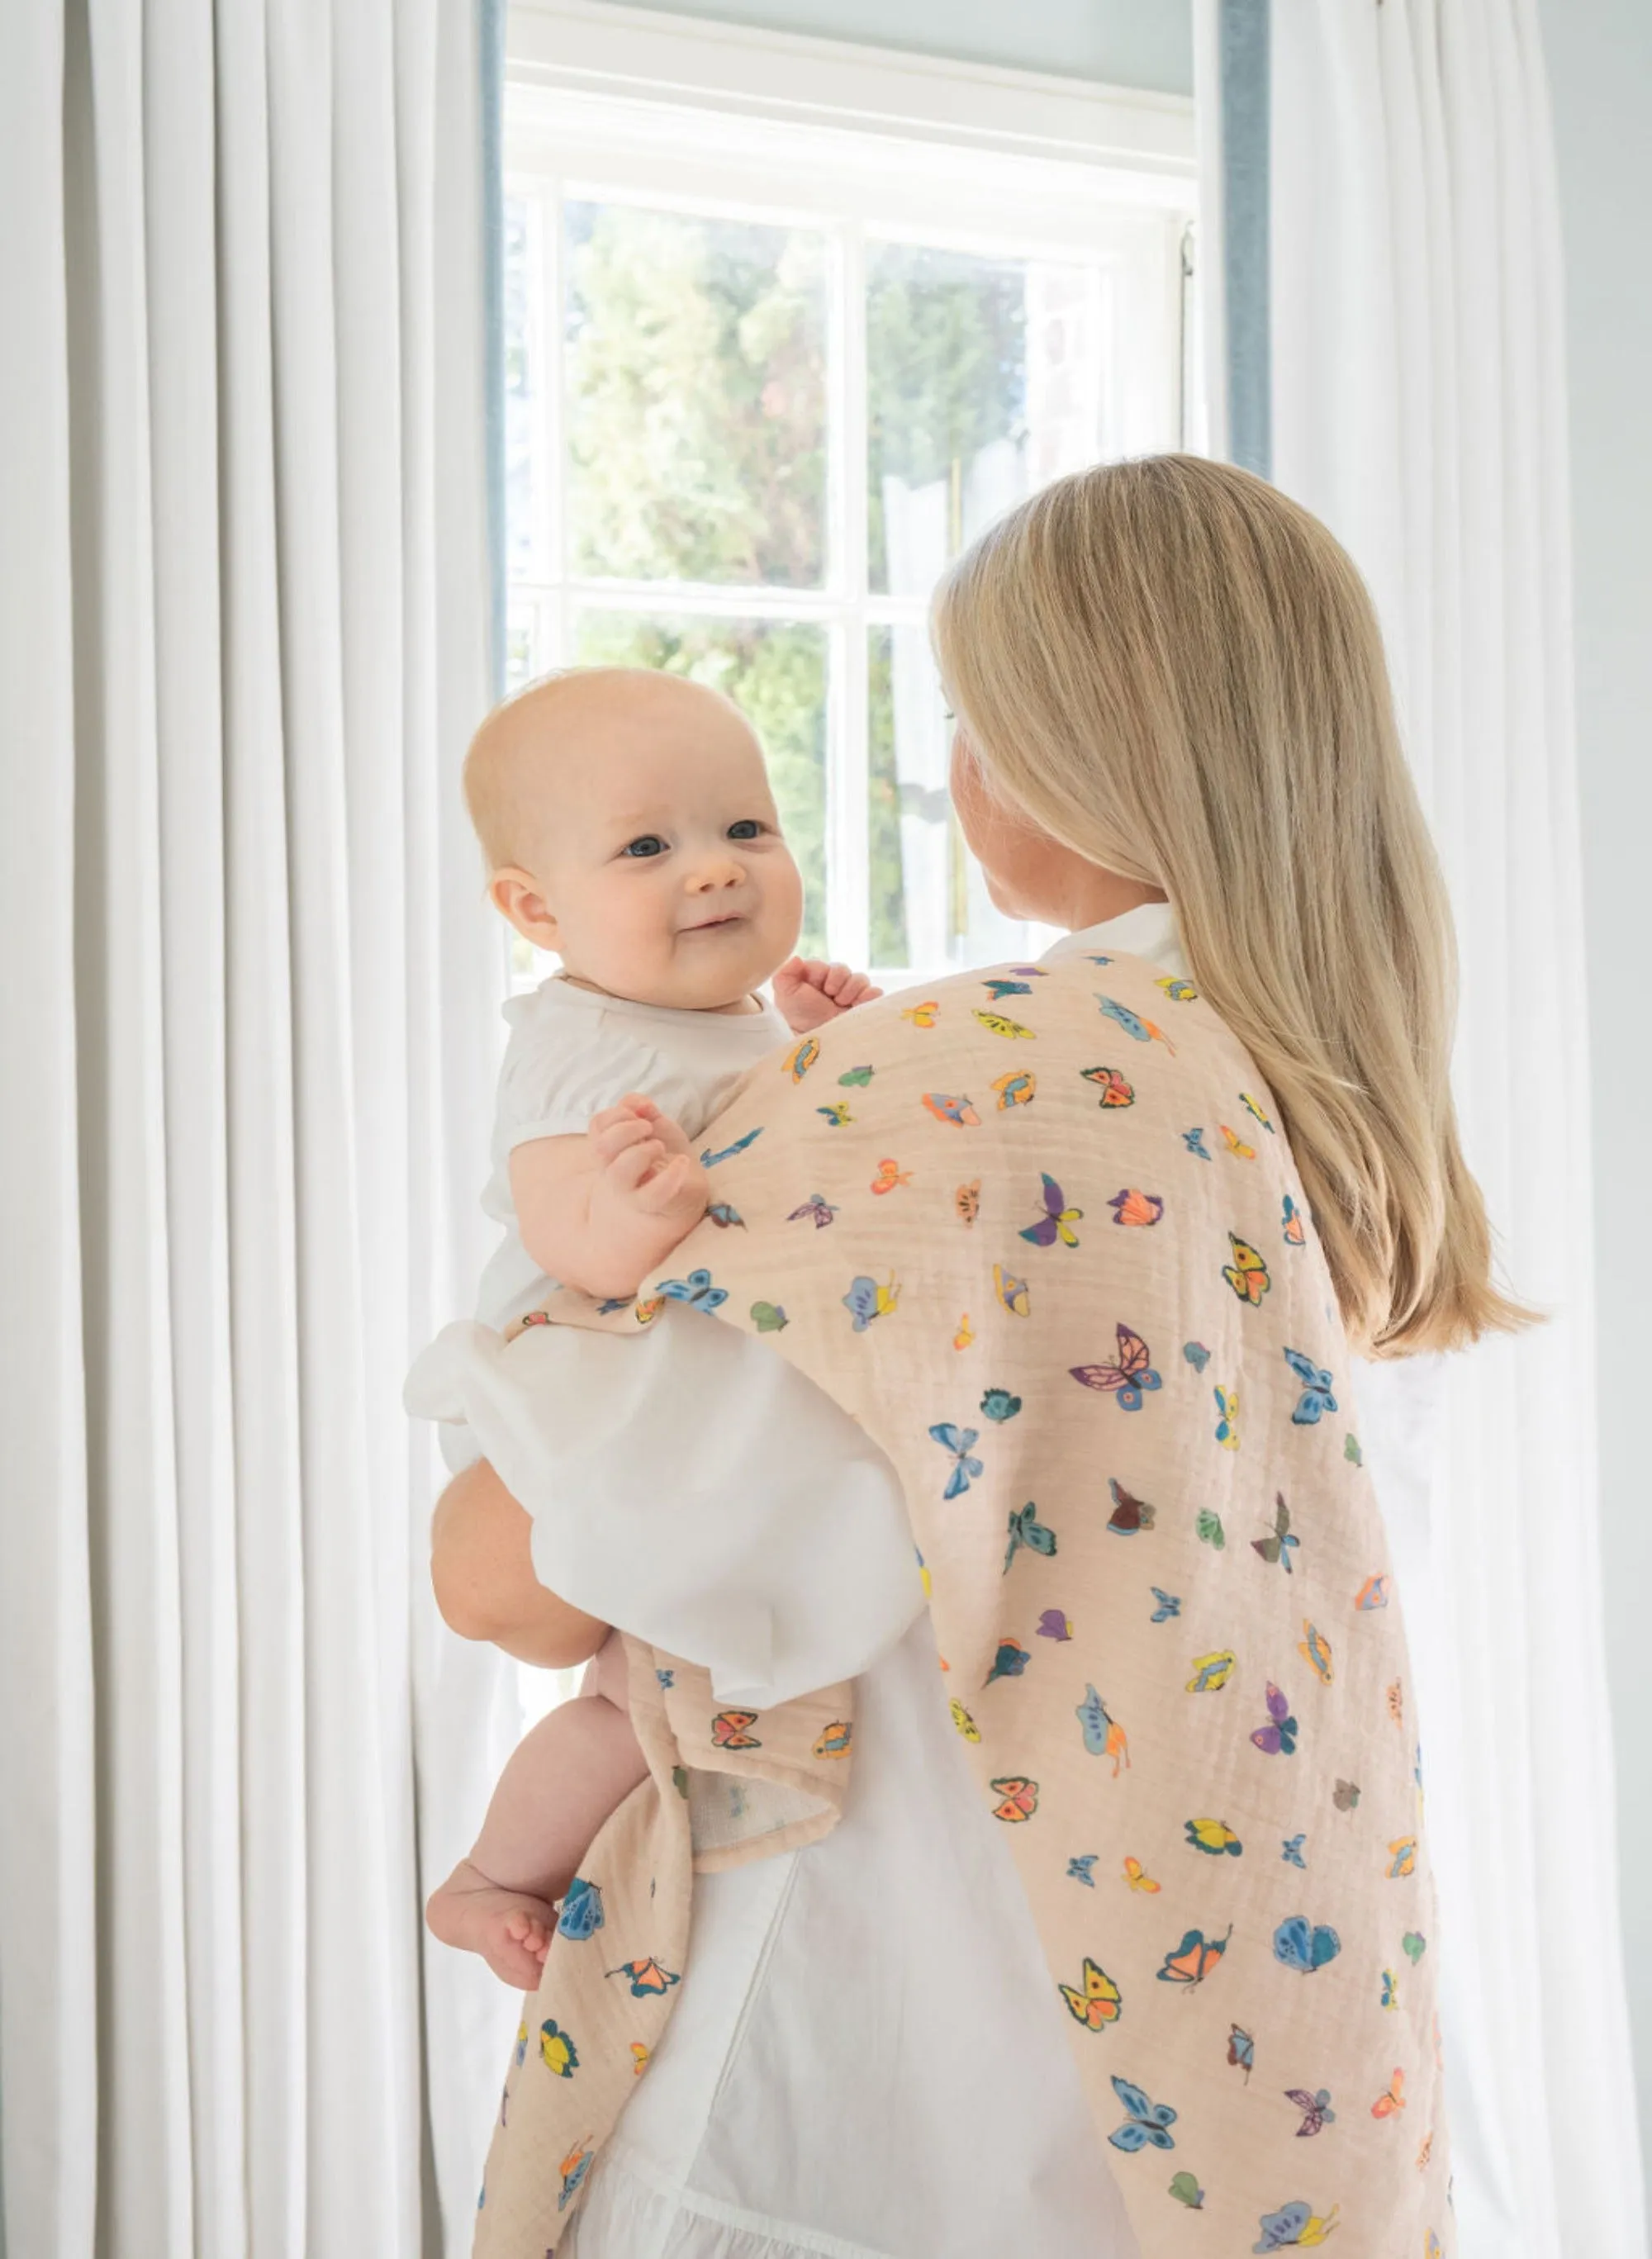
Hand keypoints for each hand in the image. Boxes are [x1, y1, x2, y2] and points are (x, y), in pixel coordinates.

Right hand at [587, 1096, 707, 1230]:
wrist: (688, 1186)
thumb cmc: (666, 1153)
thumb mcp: (656, 1123)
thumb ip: (642, 1109)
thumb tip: (635, 1102)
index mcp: (611, 1147)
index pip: (597, 1126)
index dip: (616, 1113)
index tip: (639, 1114)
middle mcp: (613, 1169)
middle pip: (601, 1149)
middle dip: (626, 1130)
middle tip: (648, 1128)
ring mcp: (630, 1190)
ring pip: (619, 1173)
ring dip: (643, 1152)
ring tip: (661, 1147)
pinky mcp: (652, 1203)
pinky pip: (653, 1194)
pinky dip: (670, 1175)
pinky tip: (682, 1162)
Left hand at [773, 958, 883, 1032]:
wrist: (817, 1043)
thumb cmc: (799, 1017)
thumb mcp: (786, 994)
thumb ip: (784, 973)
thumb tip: (797, 958)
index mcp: (817, 976)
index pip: (825, 965)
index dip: (822, 974)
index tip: (816, 988)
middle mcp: (835, 983)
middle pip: (843, 969)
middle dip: (836, 982)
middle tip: (830, 997)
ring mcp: (852, 994)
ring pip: (860, 979)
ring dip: (850, 991)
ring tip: (841, 1005)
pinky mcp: (865, 1004)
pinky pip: (875, 992)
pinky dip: (868, 996)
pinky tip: (857, 1005)